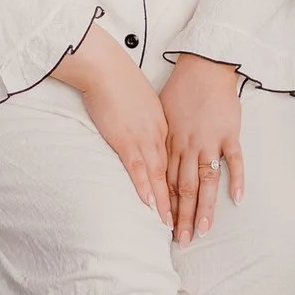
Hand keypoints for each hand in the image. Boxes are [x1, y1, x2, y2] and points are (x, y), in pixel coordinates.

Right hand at [55, 21, 171, 221]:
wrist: (107, 68)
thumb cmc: (121, 81)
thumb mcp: (143, 102)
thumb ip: (147, 120)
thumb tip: (145, 131)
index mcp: (164, 127)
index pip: (175, 164)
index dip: (181, 187)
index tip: (186, 206)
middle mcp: (158, 135)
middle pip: (173, 175)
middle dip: (180, 203)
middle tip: (187, 226)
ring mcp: (143, 138)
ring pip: (159, 176)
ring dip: (166, 203)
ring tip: (172, 225)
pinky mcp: (125, 139)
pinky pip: (137, 168)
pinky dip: (144, 187)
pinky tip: (151, 204)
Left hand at [160, 55, 244, 239]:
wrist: (203, 67)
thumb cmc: (181, 89)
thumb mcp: (162, 115)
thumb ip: (161, 140)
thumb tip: (154, 158)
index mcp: (171, 143)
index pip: (167, 182)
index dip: (166, 206)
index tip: (164, 227)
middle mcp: (189, 147)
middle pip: (184, 188)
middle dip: (182, 216)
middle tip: (181, 240)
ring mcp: (210, 141)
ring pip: (206, 180)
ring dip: (204, 207)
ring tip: (203, 230)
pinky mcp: (229, 133)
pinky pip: (234, 160)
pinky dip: (237, 179)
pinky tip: (237, 199)